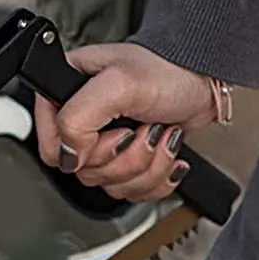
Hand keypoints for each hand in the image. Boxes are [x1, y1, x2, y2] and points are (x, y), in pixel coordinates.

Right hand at [35, 43, 218, 202]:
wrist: (206, 77)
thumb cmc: (168, 69)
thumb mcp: (117, 85)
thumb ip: (77, 119)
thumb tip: (68, 157)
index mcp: (64, 97)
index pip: (52, 150)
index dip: (85, 151)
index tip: (115, 131)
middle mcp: (81, 121)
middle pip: (85, 173)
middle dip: (125, 157)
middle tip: (141, 129)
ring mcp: (105, 142)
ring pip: (110, 184)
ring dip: (145, 165)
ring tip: (157, 133)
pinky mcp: (128, 158)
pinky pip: (131, 190)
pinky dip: (157, 176)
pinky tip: (163, 149)